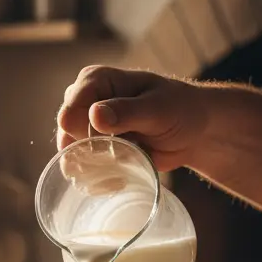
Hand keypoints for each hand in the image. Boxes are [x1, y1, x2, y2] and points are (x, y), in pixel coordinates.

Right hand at [55, 66, 208, 171]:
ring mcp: (87, 128)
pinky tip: (117, 181)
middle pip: (68, 134)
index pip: (71, 109)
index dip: (86, 132)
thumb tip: (94, 114)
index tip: (112, 143)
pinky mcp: (96, 150)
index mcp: (95, 81)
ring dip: (92, 169)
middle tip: (122, 154)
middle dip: (91, 152)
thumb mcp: (157, 108)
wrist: (193, 132)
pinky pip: (83, 169)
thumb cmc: (179, 109)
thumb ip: (127, 111)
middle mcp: (85, 102)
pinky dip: (97, 179)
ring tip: (120, 170)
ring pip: (71, 154)